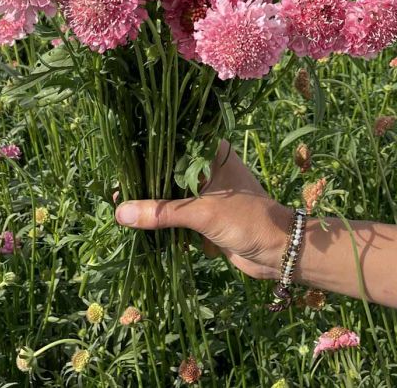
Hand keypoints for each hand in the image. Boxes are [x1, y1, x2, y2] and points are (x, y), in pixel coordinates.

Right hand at [114, 141, 292, 279]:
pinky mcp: (206, 213)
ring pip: (171, 192)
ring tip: (120, 203)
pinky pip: (177, 212)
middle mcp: (208, 167)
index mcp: (212, 153)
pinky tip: (140, 221)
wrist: (279, 252)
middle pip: (169, 170)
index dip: (147, 153)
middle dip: (145, 181)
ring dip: (152, 201)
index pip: (173, 145)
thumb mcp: (203, 214)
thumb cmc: (247, 220)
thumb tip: (121, 212)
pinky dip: (162, 217)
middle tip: (116, 188)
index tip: (120, 162)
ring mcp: (207, 191)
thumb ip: (163, 212)